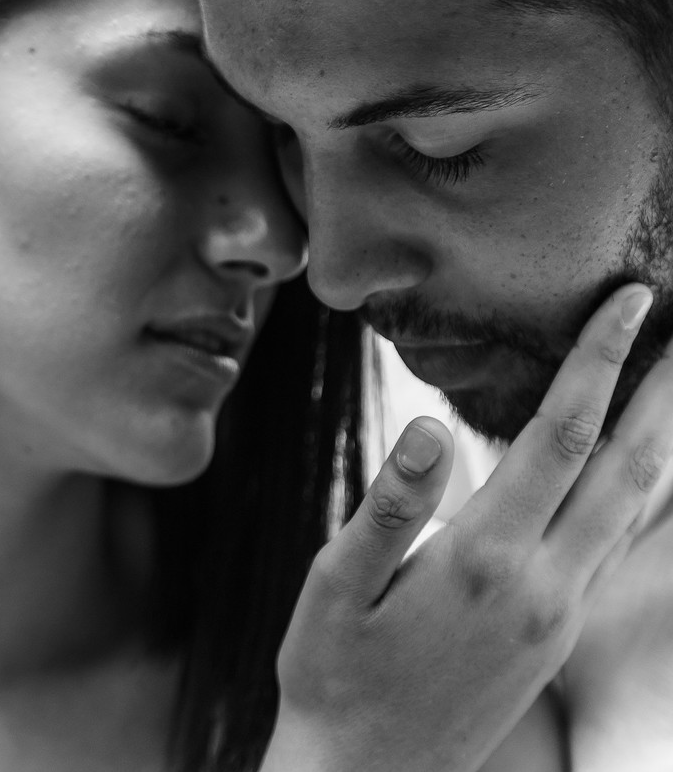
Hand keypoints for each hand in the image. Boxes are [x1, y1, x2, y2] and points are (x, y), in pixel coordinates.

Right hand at [264, 283, 672, 771]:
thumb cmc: (335, 674)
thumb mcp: (335, 586)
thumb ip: (389, 505)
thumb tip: (432, 425)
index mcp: (485, 559)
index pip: (560, 437)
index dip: (598, 362)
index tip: (629, 301)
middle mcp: (542, 585)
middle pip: (629, 469)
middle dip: (664, 390)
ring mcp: (559, 615)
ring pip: (634, 511)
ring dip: (663, 439)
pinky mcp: (556, 637)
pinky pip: (615, 548)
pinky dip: (638, 494)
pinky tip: (635, 476)